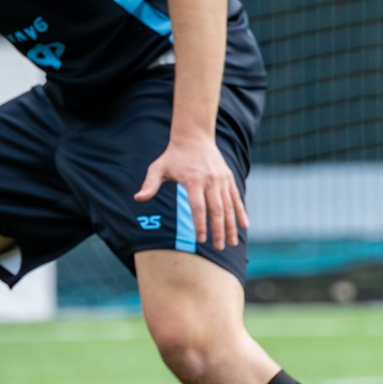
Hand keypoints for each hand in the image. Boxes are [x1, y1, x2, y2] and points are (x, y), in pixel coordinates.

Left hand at [135, 134, 247, 250]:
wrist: (194, 135)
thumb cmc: (173, 155)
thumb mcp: (158, 167)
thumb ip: (150, 184)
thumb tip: (138, 198)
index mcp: (194, 180)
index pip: (198, 207)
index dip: (200, 224)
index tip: (200, 240)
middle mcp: (211, 180)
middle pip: (216, 210)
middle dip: (218, 230)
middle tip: (218, 247)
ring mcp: (222, 179)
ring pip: (228, 206)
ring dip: (231, 226)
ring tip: (231, 243)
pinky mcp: (228, 178)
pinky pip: (236, 198)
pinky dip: (241, 212)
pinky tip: (244, 226)